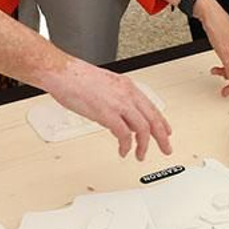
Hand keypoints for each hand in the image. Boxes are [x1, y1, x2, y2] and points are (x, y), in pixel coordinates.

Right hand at [42, 61, 172, 161]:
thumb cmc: (76, 78)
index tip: (166, 132)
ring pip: (143, 128)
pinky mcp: (107, 114)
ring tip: (141, 155)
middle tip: (166, 148)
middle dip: (162, 137)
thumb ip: (117, 100)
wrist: (62, 73)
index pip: (152, 107)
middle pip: (153, 118)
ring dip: (144, 145)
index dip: (162, 122)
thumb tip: (121, 117)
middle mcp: (127, 94)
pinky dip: (126, 146)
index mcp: (127, 86)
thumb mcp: (105, 85)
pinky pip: (124, 134)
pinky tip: (123, 151)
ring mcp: (118, 103)